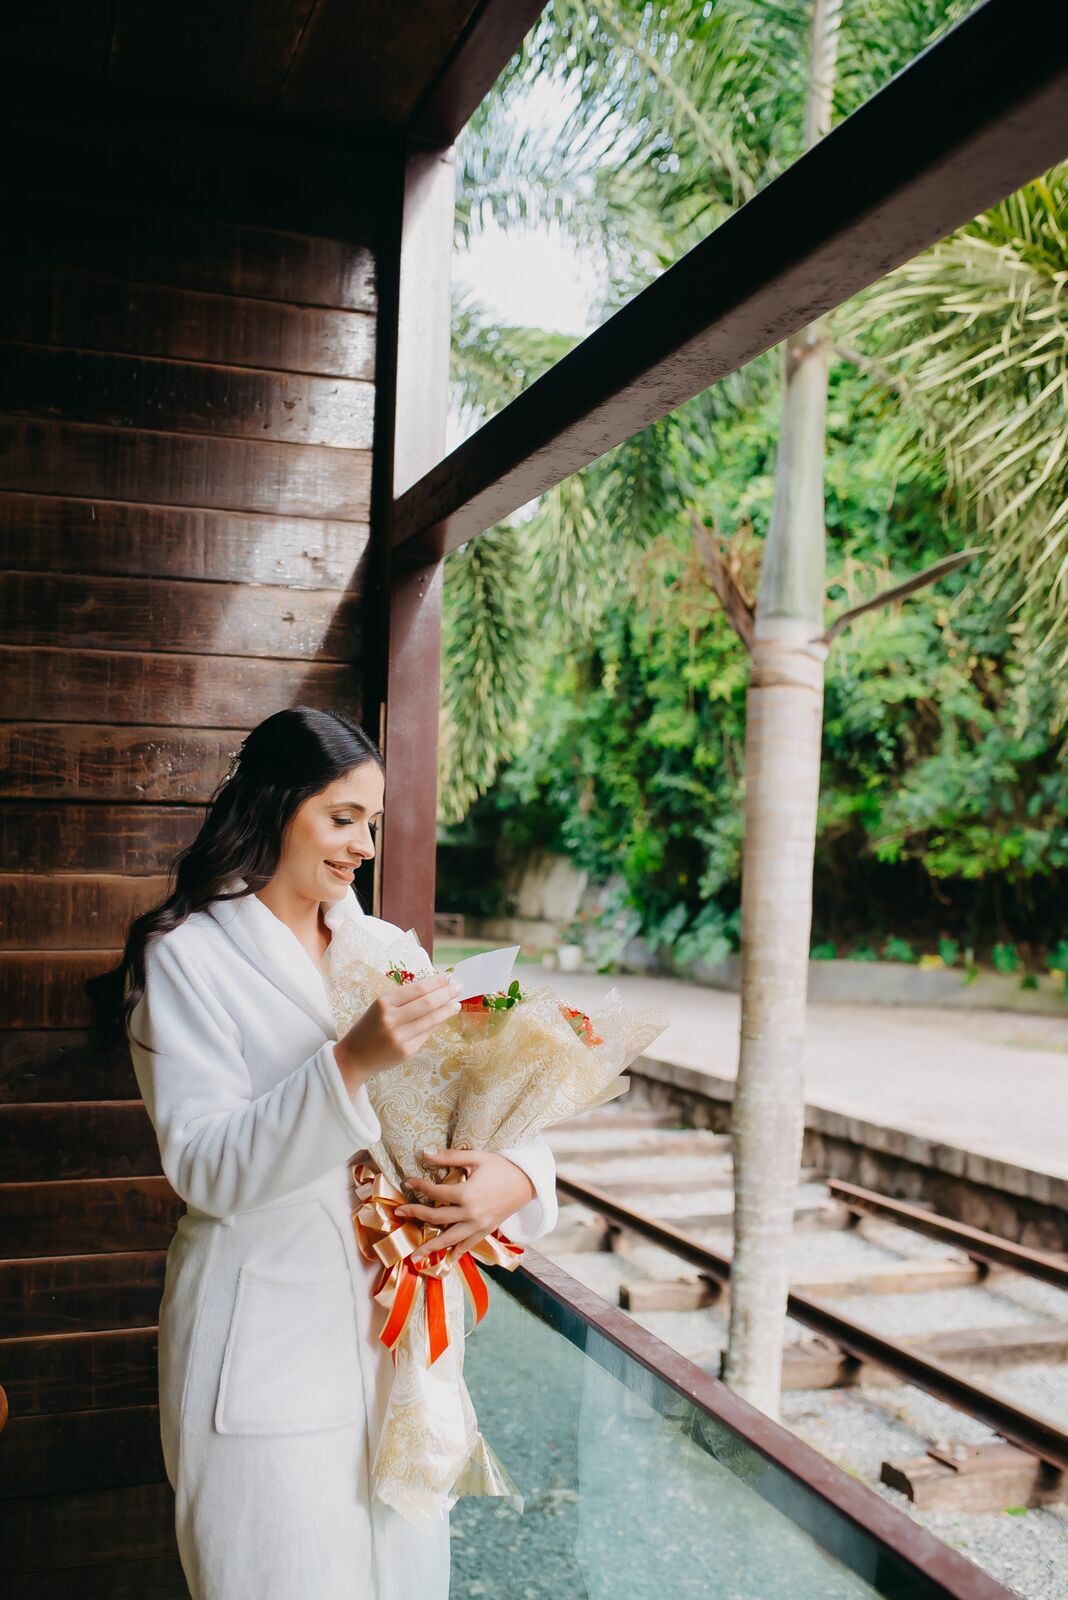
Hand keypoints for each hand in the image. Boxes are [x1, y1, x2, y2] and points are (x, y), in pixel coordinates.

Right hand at [334, 975, 460, 1088]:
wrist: (353, 1057)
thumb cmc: (369, 1027)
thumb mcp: (380, 1008)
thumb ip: (404, 1000)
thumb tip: (435, 989)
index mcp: (384, 1002)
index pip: (417, 989)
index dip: (436, 982)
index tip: (448, 977)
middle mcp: (391, 1019)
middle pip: (427, 1003)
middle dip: (446, 993)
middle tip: (459, 987)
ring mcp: (399, 1037)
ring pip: (431, 1020)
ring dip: (447, 1010)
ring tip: (456, 1004)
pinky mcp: (406, 1051)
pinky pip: (426, 1034)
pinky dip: (437, 1024)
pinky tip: (444, 1018)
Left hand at [397, 1148, 536, 1259]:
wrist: (528, 1182)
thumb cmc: (503, 1166)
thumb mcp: (477, 1158)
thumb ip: (450, 1157)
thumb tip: (426, 1153)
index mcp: (466, 1194)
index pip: (435, 1191)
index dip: (419, 1186)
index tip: (408, 1182)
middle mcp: (470, 1213)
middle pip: (436, 1217)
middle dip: (416, 1214)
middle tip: (399, 1212)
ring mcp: (478, 1225)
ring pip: (449, 1238)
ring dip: (430, 1246)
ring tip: (415, 1254)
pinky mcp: (486, 1231)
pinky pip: (468, 1245)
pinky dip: (457, 1253)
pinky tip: (447, 1259)